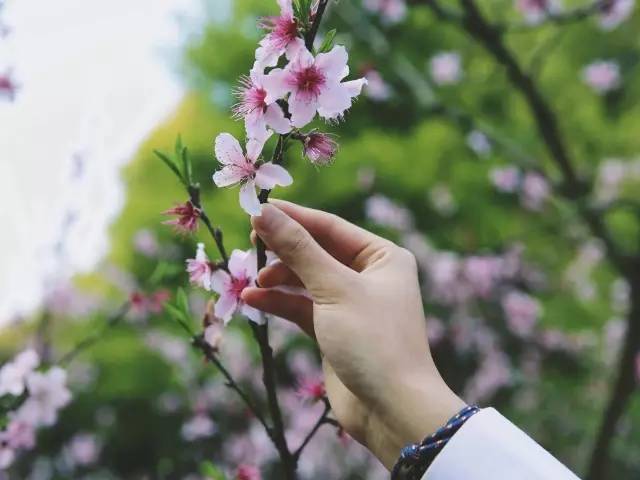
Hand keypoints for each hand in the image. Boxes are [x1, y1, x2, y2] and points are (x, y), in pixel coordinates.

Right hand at [242, 200, 464, 467]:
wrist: (392, 410)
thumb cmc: (373, 341)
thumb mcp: (334, 289)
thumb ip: (298, 250)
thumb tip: (264, 212)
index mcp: (382, 257)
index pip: (330, 227)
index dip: (293, 217)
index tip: (257, 210)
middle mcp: (369, 276)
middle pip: (316, 252)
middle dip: (283, 251)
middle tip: (249, 244)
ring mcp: (350, 303)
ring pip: (306, 280)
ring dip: (278, 278)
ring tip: (250, 280)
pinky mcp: (334, 329)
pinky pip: (302, 307)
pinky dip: (279, 302)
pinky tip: (252, 299)